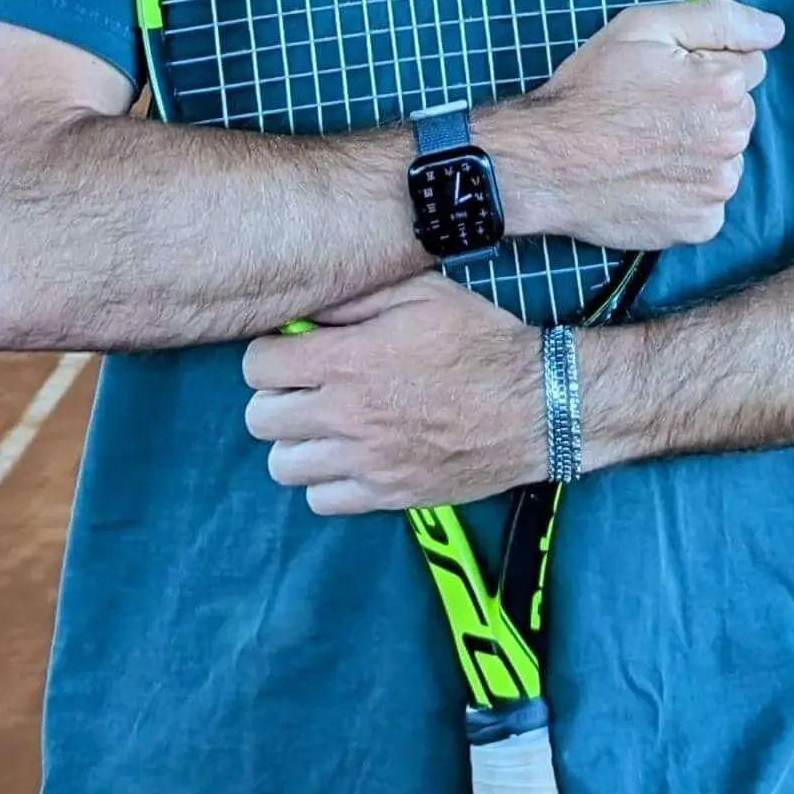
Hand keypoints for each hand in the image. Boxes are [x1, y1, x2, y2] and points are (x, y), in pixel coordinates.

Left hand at [242, 275, 542, 514]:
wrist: (535, 405)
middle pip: (260, 418)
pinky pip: (320, 501)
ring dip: (297, 440)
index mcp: (347, 361)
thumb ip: (358, 296)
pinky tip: (349, 455)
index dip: (271, 351)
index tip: (294, 348)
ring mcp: (363, 463)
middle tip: (307, 384)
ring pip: (282, 465)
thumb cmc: (479, 339)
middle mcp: (344, 416)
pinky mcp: (385, 497)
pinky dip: (325, 480)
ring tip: (325, 423)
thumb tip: (309, 307)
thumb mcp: (422, 292)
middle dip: (276, 395)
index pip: (258, 365)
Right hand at [483, 0, 779, 251]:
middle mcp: (731, 140)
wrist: (545, 163)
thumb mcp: (644, 26)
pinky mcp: (700, 225)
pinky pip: (709, 198)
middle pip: (738, 111)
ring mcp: (718, 188)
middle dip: (706, 106)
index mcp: (723, 87)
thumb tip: (774, 29)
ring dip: (699, 149)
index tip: (665, 76)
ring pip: (725, 155)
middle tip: (651, 110)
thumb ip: (717, 18)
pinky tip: (650, 177)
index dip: (704, 65)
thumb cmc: (589, 88)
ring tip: (646, 146)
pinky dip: (687, 189)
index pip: (747, 65)